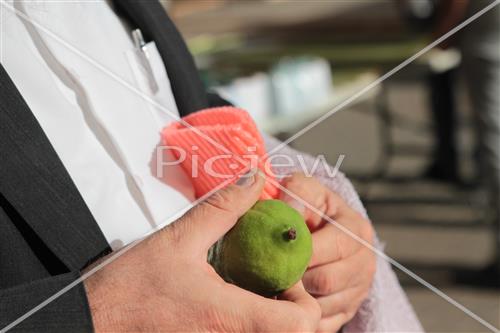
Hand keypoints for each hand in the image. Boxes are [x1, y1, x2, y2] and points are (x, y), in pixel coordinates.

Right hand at [84, 171, 320, 331]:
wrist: (96, 321)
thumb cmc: (129, 288)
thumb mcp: (179, 238)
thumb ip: (223, 207)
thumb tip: (254, 180)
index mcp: (230, 316)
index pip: (303, 324)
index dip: (303, 296)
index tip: (282, 271)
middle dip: (290, 302)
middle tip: (267, 274)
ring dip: (272, 311)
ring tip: (249, 282)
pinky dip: (253, 320)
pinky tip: (231, 296)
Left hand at [280, 173, 375, 331]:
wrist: (319, 229)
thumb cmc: (308, 207)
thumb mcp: (306, 191)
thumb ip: (297, 193)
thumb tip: (287, 210)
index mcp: (357, 230)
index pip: (332, 247)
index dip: (301, 251)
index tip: (273, 249)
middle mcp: (364, 262)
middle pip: (326, 281)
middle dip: (294, 278)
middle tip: (266, 274)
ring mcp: (358, 290)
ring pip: (323, 306)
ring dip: (296, 300)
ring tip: (271, 288)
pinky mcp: (346, 311)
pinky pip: (323, 323)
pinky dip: (302, 318)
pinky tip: (283, 304)